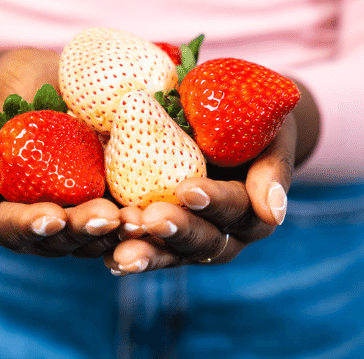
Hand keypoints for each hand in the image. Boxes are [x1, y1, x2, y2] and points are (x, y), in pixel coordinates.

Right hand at [0, 48, 120, 257]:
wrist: (41, 78)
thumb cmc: (5, 95)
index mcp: (2, 205)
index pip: (11, 227)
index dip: (30, 226)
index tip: (52, 215)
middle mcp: (39, 215)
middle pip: (58, 238)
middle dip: (81, 230)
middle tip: (106, 218)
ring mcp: (74, 207)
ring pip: (91, 235)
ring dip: (113, 232)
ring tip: (135, 221)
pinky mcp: (102, 193)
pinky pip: (117, 211)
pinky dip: (131, 215)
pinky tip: (150, 208)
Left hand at [104, 113, 296, 274]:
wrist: (230, 128)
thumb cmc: (251, 125)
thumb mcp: (269, 137)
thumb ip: (272, 171)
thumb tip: (273, 213)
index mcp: (254, 209)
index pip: (237, 210)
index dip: (215, 202)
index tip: (189, 189)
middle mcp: (226, 232)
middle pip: (205, 240)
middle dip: (178, 230)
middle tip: (152, 220)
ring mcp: (195, 238)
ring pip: (175, 253)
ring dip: (150, 252)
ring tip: (124, 253)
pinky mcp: (167, 236)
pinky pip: (151, 248)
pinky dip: (131, 253)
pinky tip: (110, 258)